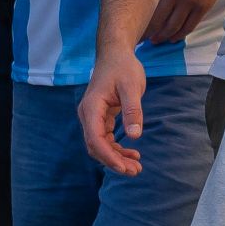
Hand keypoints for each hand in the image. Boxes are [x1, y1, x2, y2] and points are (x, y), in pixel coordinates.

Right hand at [80, 49, 147, 175]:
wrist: (116, 54)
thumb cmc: (124, 68)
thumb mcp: (132, 86)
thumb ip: (132, 111)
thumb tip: (135, 136)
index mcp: (92, 107)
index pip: (95, 139)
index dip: (109, 156)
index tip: (124, 167)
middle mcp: (88, 115)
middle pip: (96, 146)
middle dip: (114, 161)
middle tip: (135, 171)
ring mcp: (93, 117)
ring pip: (100, 145)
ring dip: (116, 158)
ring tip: (136, 167)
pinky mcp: (100, 118)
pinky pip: (105, 139)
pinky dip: (117, 148)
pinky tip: (132, 154)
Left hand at [145, 0, 224, 43]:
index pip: (150, 12)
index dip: (142, 24)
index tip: (134, 29)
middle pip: (161, 23)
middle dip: (150, 34)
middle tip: (142, 39)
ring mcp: (193, 2)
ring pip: (176, 27)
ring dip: (165, 36)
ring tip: (157, 40)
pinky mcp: (205, 4)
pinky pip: (191, 25)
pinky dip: (181, 33)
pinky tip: (173, 37)